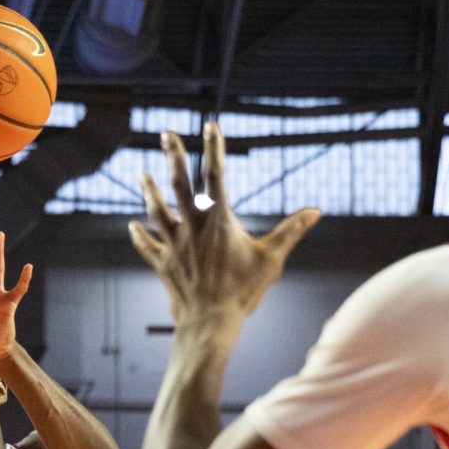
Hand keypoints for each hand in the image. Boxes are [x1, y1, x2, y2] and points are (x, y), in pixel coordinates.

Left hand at [128, 122, 320, 323]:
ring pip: (156, 210)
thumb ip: (291, 231)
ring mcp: (174, 245)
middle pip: (179, 184)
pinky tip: (133, 227)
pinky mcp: (163, 264)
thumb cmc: (243, 291)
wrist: (210, 323)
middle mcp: (192, 227)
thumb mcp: (271, 259)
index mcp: (219, 221)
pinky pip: (148, 246)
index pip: (216, 175)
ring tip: (142, 174)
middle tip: (165, 134)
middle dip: (173, 156)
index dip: (213, 148)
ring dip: (149, 191)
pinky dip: (140, 236)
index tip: (210, 125)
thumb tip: (315, 211)